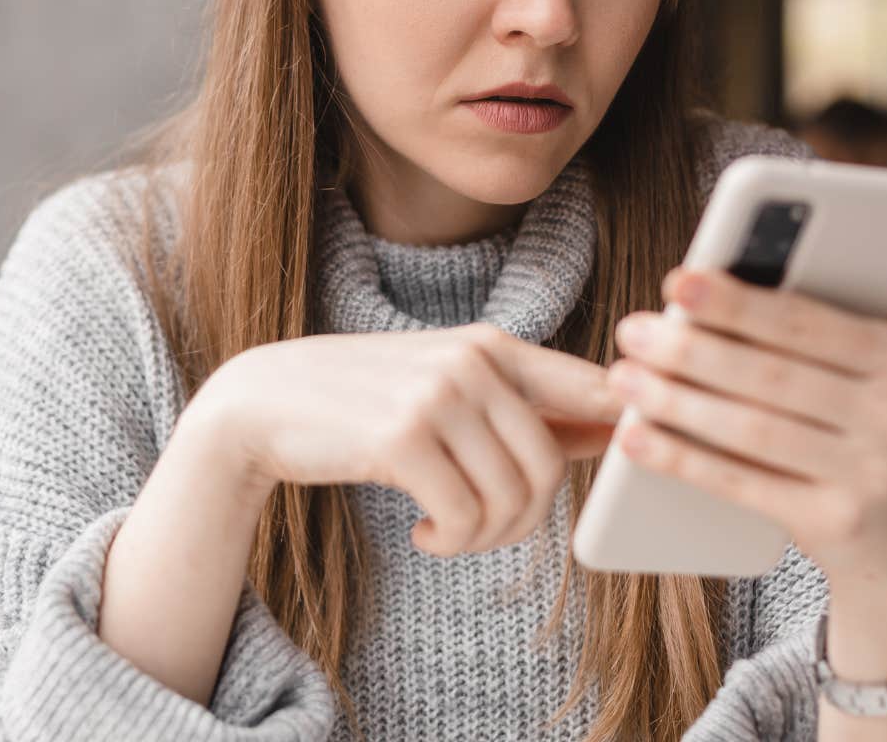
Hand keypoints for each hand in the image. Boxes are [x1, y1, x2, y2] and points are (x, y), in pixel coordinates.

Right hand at [186, 322, 623, 556]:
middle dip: (523, 519)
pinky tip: (425, 534)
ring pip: (512, 498)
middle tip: (482, 531)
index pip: (593, 388)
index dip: (624, 432)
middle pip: (551, 466)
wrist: (262, 404)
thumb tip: (612, 429)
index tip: (615, 467)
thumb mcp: (446, 389)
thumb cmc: (361, 402)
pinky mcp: (402, 437)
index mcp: (493, 345)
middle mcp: (473, 361)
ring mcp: (437, 395)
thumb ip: (523, 407)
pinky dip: (452, 541)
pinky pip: (465, 516)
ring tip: (450, 531)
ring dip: (484, 537)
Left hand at [604, 195, 886, 585]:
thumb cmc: (877, 429)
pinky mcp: (834, 523)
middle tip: (631, 329)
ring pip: (752, 430)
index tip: (676, 281)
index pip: (806, 324)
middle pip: (772, 376)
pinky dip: (682, 458)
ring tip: (623, 377)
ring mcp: (870, 474)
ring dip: (677, 402)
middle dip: (693, 349)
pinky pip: (742, 485)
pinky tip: (635, 436)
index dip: (737, 302)